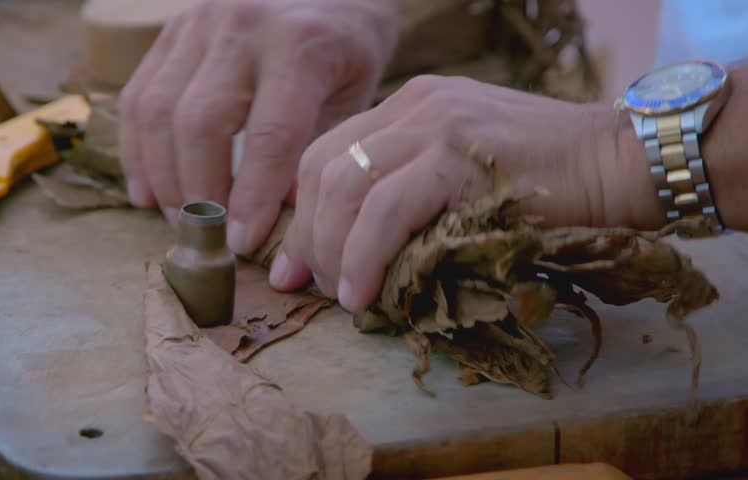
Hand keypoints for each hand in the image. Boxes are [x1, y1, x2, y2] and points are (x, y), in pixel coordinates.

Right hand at [118, 0, 397, 254]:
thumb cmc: (348, 40)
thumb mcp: (356, 90)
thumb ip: (318, 148)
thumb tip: (283, 217)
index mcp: (302, 45)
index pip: (270, 135)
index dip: (252, 197)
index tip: (243, 243)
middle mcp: (243, 27)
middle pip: (199, 124)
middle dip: (199, 192)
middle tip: (208, 235)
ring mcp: (199, 23)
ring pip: (158, 111)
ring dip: (162, 176)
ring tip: (178, 218)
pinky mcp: (172, 29)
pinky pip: (139, 94)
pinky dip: (136, 149)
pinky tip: (147, 187)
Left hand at [269, 75, 659, 311]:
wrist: (623, 162)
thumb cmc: (550, 180)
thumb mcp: (466, 169)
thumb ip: (415, 190)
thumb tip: (362, 250)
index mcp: (411, 104)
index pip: (328, 152)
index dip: (300, 211)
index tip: (291, 262)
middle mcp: (415, 104)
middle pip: (322, 168)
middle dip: (305, 235)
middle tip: (307, 284)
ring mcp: (436, 123)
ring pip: (344, 187)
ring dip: (329, 250)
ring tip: (340, 295)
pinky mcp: (458, 155)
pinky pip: (384, 212)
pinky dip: (363, 257)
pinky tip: (361, 293)